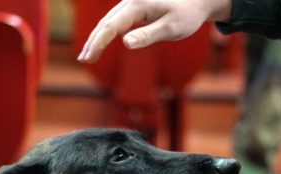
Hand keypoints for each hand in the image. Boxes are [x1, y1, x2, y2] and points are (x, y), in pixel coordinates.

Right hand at [77, 0, 231, 62]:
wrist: (196, 0)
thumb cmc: (186, 15)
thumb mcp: (171, 28)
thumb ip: (149, 35)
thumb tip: (126, 43)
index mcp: (138, 5)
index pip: (111, 26)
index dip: (98, 42)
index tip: (89, 57)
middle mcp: (131, 1)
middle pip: (105, 22)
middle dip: (93, 41)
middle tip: (84, 60)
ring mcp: (130, 2)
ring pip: (107, 21)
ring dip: (96, 38)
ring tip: (88, 56)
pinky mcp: (133, 7)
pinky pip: (114, 20)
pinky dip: (104, 33)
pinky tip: (100, 44)